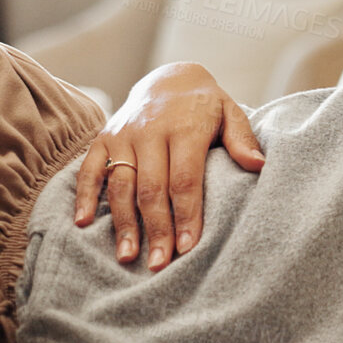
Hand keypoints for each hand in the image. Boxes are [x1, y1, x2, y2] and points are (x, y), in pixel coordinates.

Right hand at [73, 62, 264, 269]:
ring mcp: (123, 136)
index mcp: (184, 129)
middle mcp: (149, 132)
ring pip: (121, 184)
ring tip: (127, 256)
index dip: (186, 214)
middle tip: (159, 264)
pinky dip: (84, 196)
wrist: (169, 78)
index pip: (184, 178)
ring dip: (123, 223)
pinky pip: (89, 170)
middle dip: (156, 228)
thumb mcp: (230, 113)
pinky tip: (83, 223)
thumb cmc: (205, 105)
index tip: (188, 246)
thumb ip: (242, 139)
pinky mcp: (102, 139)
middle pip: (151, 188)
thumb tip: (259, 166)